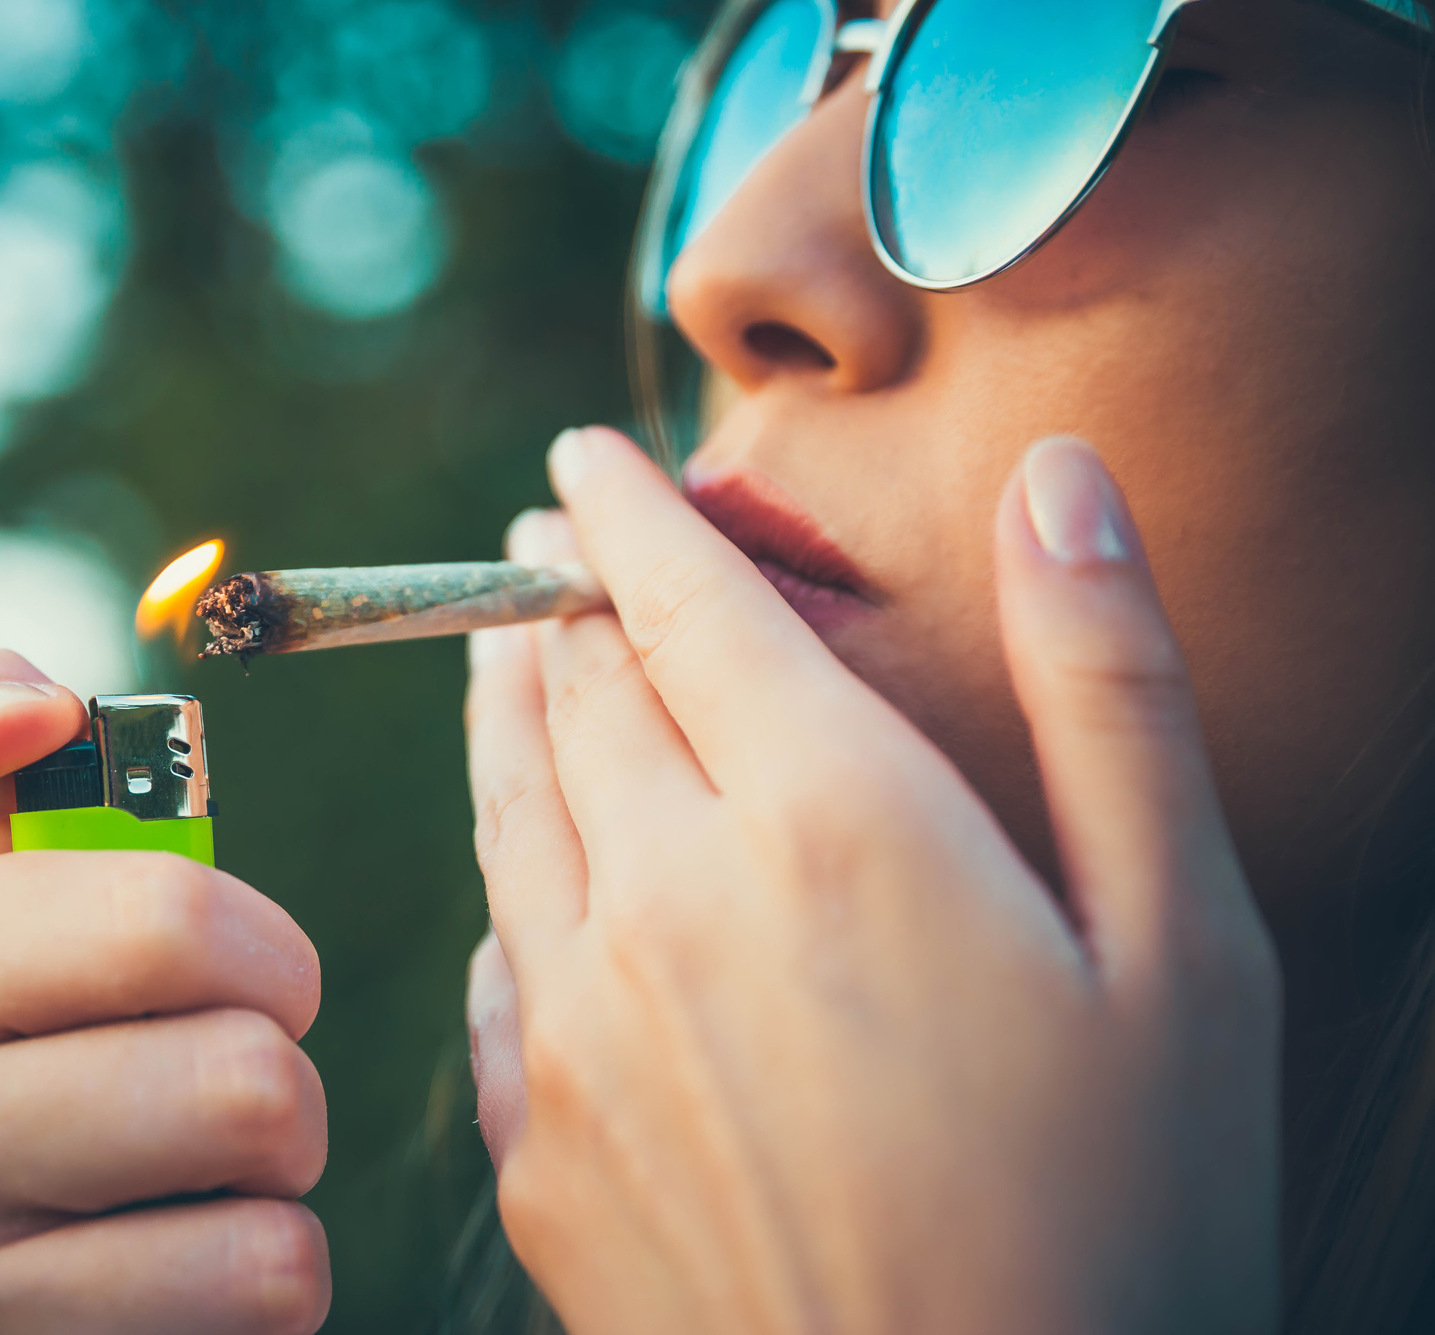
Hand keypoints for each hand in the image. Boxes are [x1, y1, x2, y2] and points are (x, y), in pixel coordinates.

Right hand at [0, 651, 330, 1333]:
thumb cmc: (39, 1065)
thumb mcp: (11, 916)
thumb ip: (14, 771)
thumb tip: (21, 708)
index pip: (171, 918)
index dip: (264, 950)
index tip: (248, 978)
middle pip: (245, 1082)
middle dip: (280, 1089)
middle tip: (225, 1106)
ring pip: (270, 1227)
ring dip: (274, 1206)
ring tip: (192, 1200)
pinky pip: (257, 1317)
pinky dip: (258, 1303)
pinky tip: (173, 1292)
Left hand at [463, 431, 1280, 1334]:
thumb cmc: (1131, 1228)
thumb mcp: (1188, 951)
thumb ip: (1109, 694)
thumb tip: (1057, 485)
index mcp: (831, 827)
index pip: (680, 606)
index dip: (623, 511)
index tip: (579, 457)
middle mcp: (670, 903)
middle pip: (574, 693)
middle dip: (552, 596)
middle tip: (535, 539)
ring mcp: (581, 1030)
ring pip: (505, 808)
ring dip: (498, 707)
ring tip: (497, 651)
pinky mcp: (539, 1143)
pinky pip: (496, 962)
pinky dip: (503, 879)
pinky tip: (520, 873)